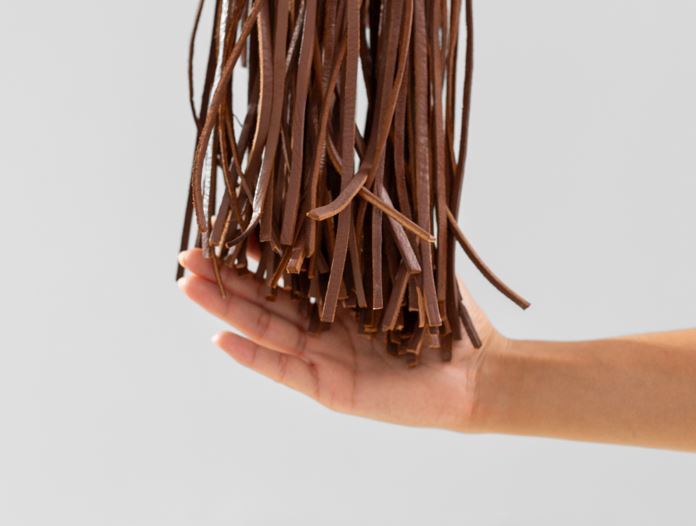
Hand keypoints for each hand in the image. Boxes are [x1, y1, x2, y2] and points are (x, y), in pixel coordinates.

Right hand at [177, 248, 507, 431]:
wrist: (475, 373)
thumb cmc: (445, 316)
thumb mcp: (408, 266)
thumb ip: (375, 236)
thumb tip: (350, 181)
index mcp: (336, 295)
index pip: (287, 270)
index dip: (256, 252)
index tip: (229, 227)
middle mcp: (321, 324)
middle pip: (264, 299)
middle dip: (224, 277)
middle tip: (187, 255)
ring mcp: (321, 357)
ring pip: (265, 330)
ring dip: (226, 309)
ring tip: (188, 285)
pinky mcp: (329, 388)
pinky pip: (284, 371)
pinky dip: (253, 357)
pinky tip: (220, 338)